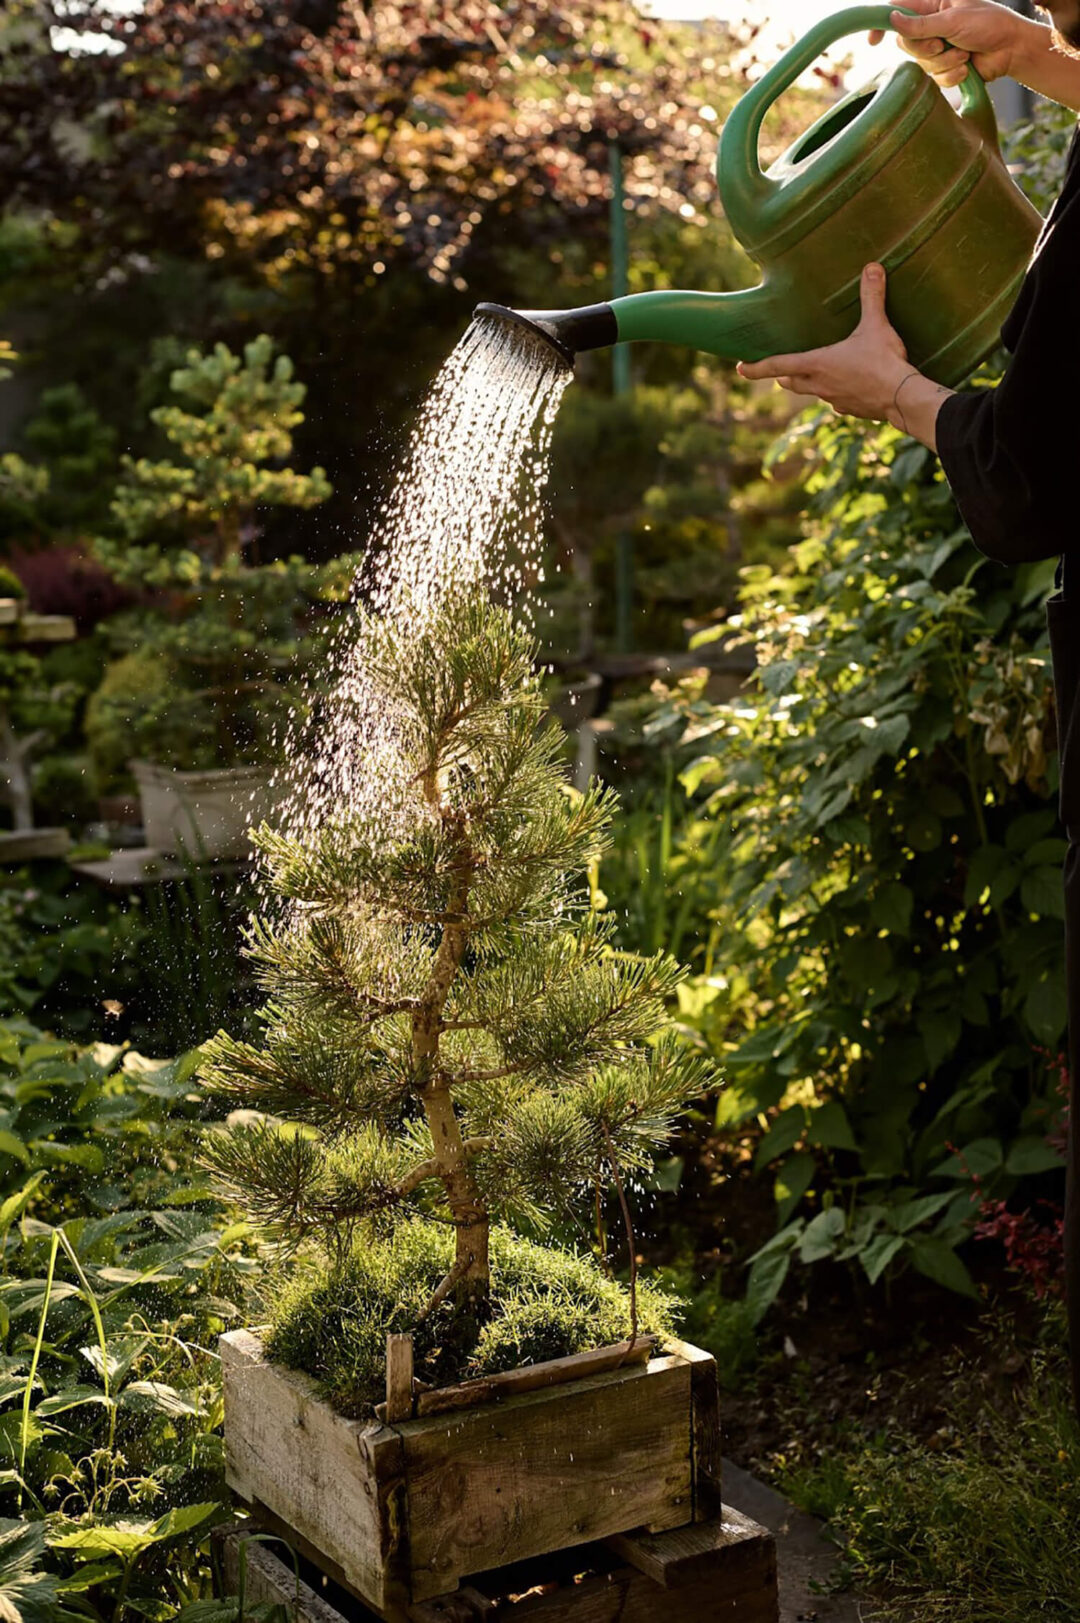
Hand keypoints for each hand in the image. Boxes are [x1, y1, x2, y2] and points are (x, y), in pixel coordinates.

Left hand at [736, 264, 911, 421]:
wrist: (902, 398)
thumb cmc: (883, 362)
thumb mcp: (876, 325)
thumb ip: (871, 297)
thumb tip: (872, 267)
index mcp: (817, 364)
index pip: (777, 365)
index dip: (756, 368)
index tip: (740, 369)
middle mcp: (820, 385)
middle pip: (790, 382)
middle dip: (782, 376)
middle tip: (778, 371)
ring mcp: (834, 400)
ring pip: (813, 392)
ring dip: (810, 384)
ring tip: (818, 374)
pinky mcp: (851, 409)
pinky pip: (837, 401)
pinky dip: (837, 393)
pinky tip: (849, 386)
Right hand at [869, 0, 1024, 88]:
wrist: (1011, 50)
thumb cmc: (989, 25)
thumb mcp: (953, 21)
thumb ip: (920, 23)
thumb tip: (892, 20)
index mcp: (933, 5)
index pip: (898, 10)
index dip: (881, 24)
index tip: (871, 41)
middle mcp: (932, 26)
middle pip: (906, 44)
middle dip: (926, 49)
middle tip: (944, 43)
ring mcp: (938, 47)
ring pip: (921, 64)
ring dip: (944, 63)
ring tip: (964, 55)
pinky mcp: (945, 67)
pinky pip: (935, 79)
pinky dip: (951, 76)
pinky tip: (967, 68)